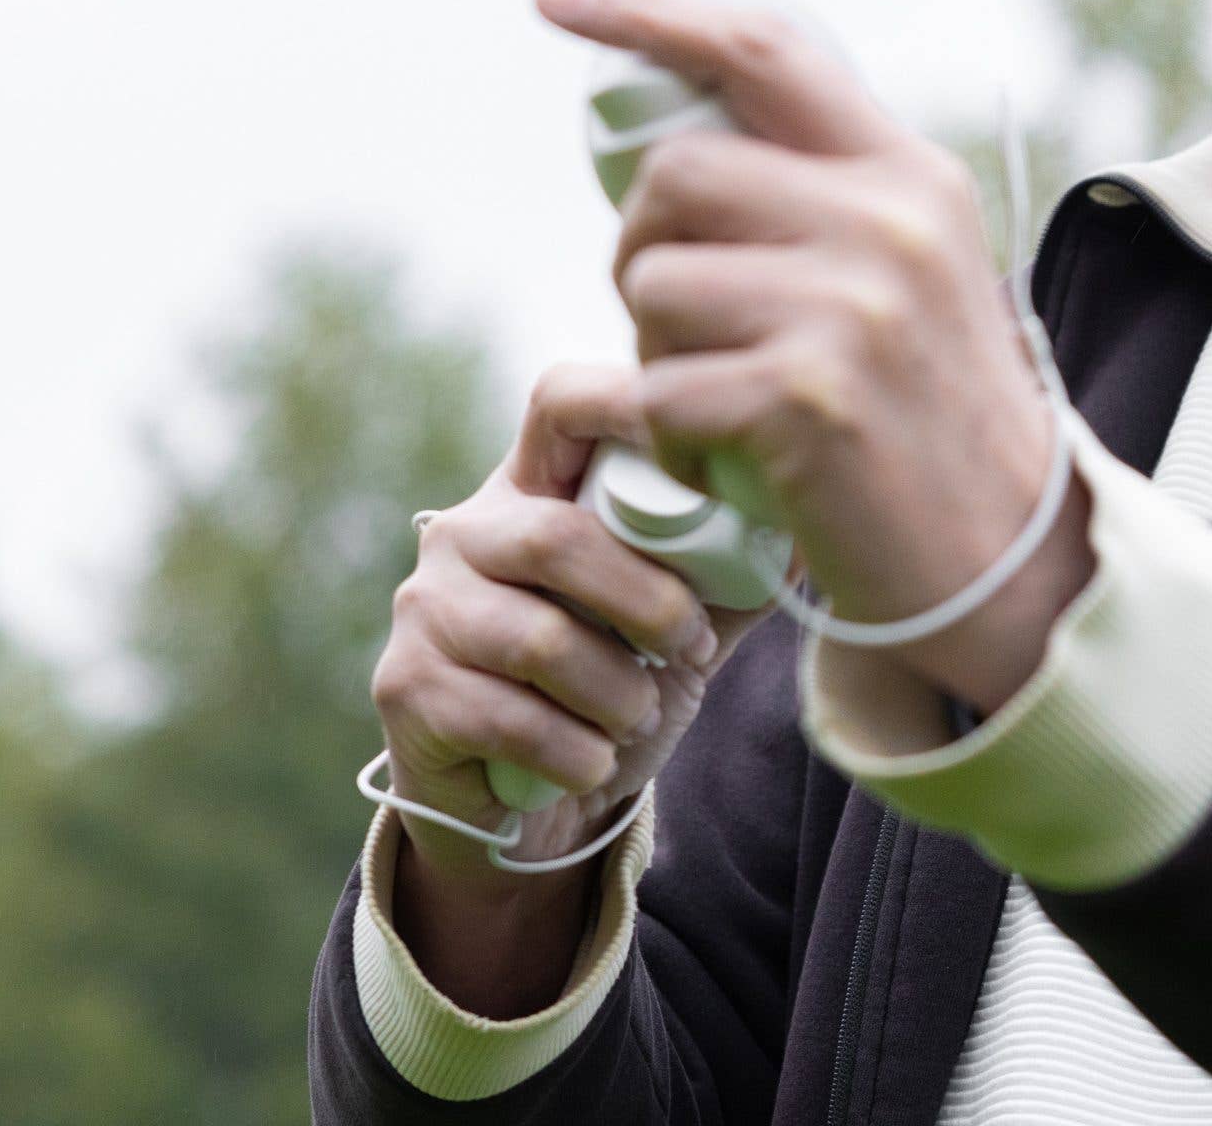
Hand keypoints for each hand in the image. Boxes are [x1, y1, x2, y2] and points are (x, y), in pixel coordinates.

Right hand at [372, 362, 769, 1009]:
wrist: (530, 808)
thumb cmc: (610, 693)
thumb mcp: (678, 626)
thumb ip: (727, 571)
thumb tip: (807, 524)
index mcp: (534, 490)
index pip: (561, 403)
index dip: (624, 401)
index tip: (695, 429)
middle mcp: (465, 532)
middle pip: (558, 538)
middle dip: (646, 601)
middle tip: (690, 648)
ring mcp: (425, 607)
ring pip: (538, 638)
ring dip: (615, 692)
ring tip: (638, 715)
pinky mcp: (404, 686)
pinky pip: (506, 716)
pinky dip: (575, 751)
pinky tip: (594, 762)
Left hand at [536, 0, 1097, 711]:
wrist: (1003, 559)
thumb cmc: (928, 417)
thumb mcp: (910, 274)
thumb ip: (824, 199)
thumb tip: (681, 151)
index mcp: (907, 174)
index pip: (763, 50)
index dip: (648, 13)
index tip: (558, 0)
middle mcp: (887, 222)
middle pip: (677, 174)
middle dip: (640, 246)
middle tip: (675, 322)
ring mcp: (850, 307)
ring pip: (652, 282)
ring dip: (653, 352)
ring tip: (720, 405)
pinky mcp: (806, 399)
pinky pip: (658, 388)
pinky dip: (665, 438)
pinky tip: (721, 466)